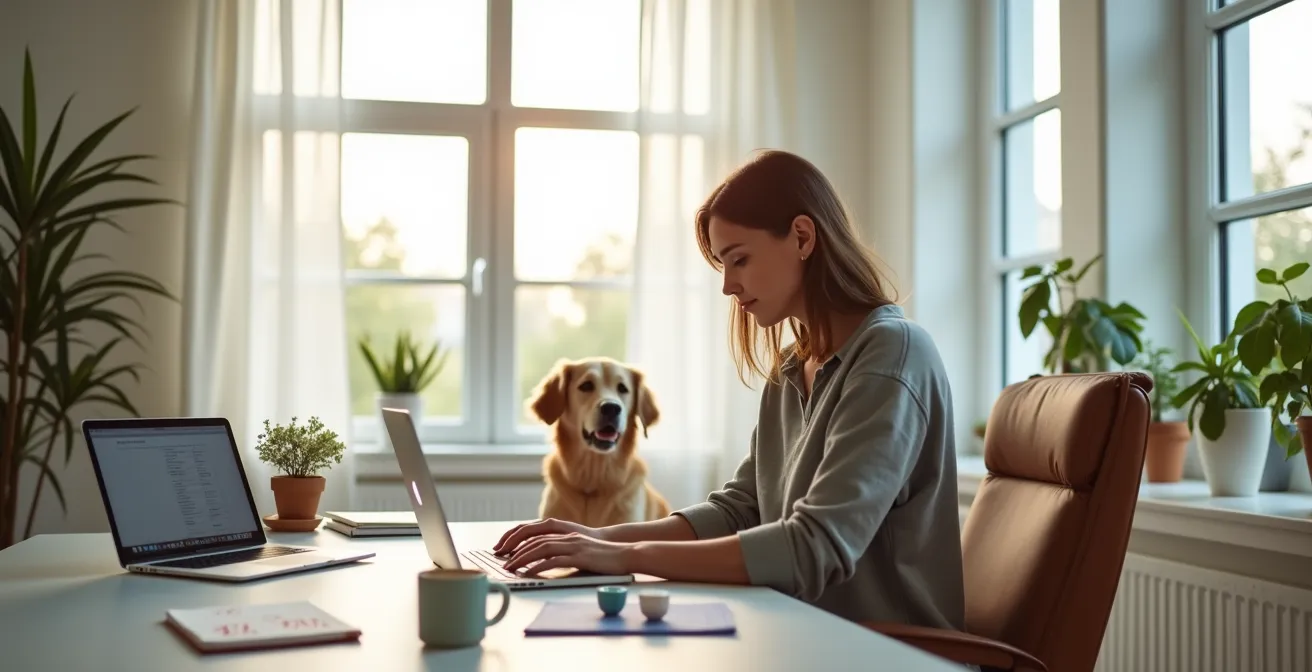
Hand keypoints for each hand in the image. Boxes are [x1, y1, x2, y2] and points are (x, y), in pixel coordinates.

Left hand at [500, 532, 633, 576]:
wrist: (625, 554)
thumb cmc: (602, 556)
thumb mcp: (577, 551)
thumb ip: (561, 553)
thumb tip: (541, 563)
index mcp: (564, 533)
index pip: (534, 532)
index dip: (516, 539)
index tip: (502, 549)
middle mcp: (566, 536)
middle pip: (533, 539)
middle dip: (514, 549)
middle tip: (501, 560)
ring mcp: (572, 545)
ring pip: (540, 548)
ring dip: (522, 558)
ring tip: (510, 568)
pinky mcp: (579, 556)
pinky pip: (554, 560)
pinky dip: (539, 566)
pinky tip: (529, 573)